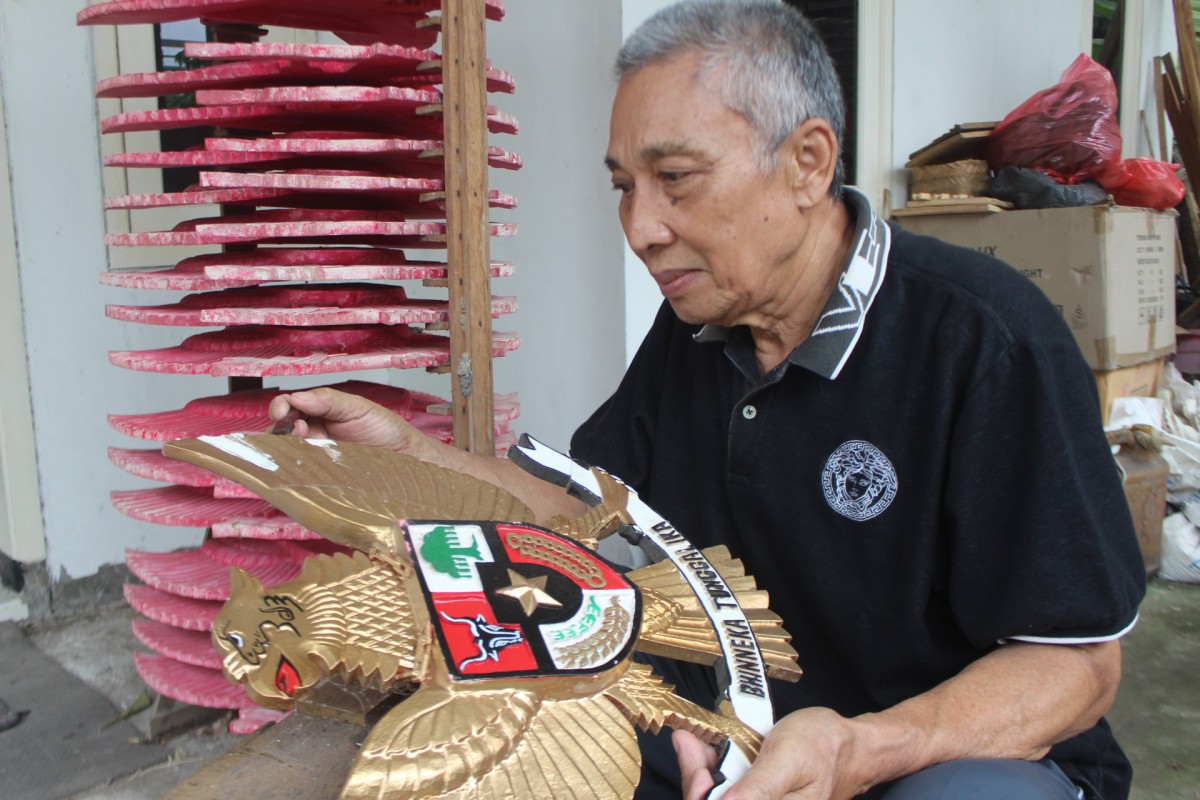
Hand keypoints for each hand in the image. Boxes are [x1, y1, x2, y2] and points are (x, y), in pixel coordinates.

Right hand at [267, 388, 432, 458]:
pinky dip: (297, 468)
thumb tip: (298, 397)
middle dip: (283, 429)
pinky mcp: (322, 475)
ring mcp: (315, 455)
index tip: (283, 411)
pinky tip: (305, 464)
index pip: (289, 406)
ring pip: (289, 452)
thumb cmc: (385, 429)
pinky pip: (302, 472)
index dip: (281, 407)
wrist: (406, 456)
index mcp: (319, 411)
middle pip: (282, 430)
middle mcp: (313, 432)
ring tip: (307, 444)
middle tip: (299, 430)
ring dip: (290, 447)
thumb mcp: (358, 407)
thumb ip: (328, 400)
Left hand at [675, 708, 866, 799]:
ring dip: (701, 770)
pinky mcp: (755, 798)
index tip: (695, 764)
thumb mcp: (788, 760)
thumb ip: (758, 790)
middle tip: (689, 742)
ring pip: (718, 797)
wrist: (847, 744)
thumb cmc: (824, 747)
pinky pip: (726, 789)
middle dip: (696, 776)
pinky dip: (713, 768)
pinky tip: (709, 748)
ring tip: (696, 741)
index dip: (700, 795)